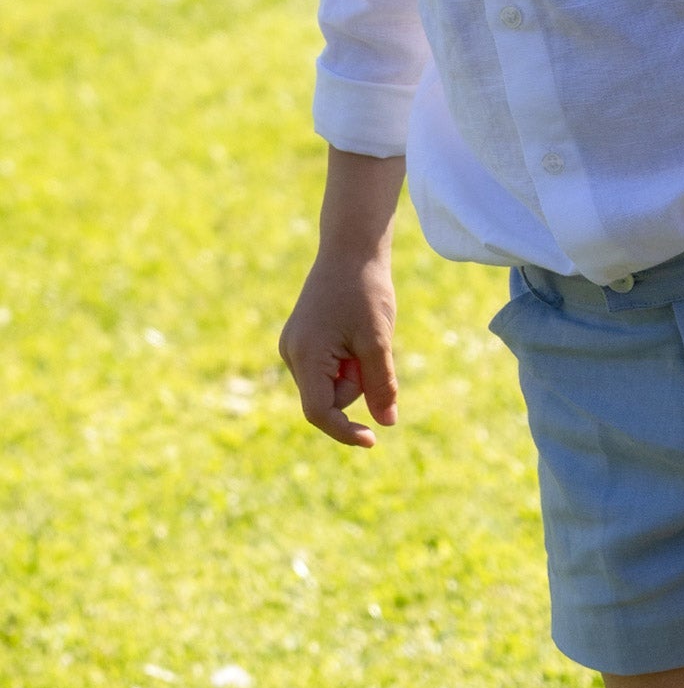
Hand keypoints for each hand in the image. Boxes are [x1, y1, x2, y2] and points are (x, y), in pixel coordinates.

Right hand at [278, 248, 398, 447]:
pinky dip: (347, 359)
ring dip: (353, 369)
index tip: (372, 440)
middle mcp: (292, 352)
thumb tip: (386, 423)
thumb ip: (381, 384)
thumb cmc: (365, 290)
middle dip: (356, 382)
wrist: (351, 247)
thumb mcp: (378, 340)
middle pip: (328, 397)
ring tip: (362, 331)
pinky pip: (328, 366)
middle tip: (372, 346)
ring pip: (330, 382)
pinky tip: (354, 330)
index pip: (319, 411)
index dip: (345, 430)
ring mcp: (295, 345)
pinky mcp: (303, 338)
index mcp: (305, 354)